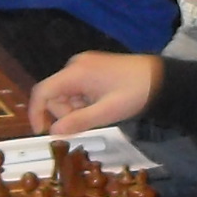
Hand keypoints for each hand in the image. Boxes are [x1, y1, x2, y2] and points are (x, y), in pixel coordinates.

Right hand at [30, 52, 161, 134]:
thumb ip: (78, 122)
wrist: (160, 77)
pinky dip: (83, 100)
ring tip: (100, 111)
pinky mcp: (92, 66)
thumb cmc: (135, 93)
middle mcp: (75, 64)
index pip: (42, 91)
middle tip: (88, 122)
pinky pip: (76, 87)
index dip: (36, 113)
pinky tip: (101, 103)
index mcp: (75, 73)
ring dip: (76, 108)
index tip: (41, 132)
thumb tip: (53, 132)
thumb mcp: (107, 113)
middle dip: (65, 113)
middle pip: (54, 94)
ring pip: (66, 93)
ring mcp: (84, 64)